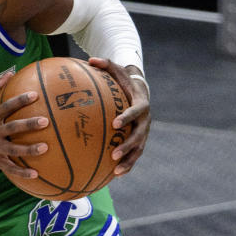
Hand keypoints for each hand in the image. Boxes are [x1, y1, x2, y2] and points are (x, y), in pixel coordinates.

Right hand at [0, 71, 48, 177]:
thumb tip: (9, 72)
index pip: (6, 107)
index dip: (20, 100)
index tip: (35, 95)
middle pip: (12, 127)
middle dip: (28, 124)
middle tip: (45, 121)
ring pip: (14, 149)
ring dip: (29, 149)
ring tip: (45, 147)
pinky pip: (10, 168)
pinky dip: (22, 172)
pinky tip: (36, 174)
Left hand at [89, 57, 150, 174]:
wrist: (140, 90)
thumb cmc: (123, 80)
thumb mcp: (116, 70)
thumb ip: (105, 64)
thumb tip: (90, 59)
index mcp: (140, 104)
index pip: (135, 112)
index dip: (127, 118)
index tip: (115, 123)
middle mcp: (145, 121)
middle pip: (139, 136)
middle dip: (127, 146)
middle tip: (113, 154)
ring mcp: (143, 132)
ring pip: (138, 150)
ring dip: (128, 161)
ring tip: (116, 171)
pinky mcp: (139, 141)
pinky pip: (134, 155)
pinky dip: (127, 165)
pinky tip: (115, 176)